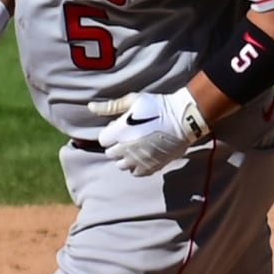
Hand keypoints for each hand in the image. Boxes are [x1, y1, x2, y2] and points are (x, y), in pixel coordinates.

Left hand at [88, 87, 209, 176]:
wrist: (183, 119)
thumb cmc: (158, 106)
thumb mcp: (133, 100)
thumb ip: (110, 106)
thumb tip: (90, 108)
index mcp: (120, 131)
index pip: (103, 140)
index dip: (111, 132)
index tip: (121, 126)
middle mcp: (126, 148)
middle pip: (111, 153)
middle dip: (117, 145)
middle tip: (130, 135)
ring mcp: (139, 159)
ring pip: (122, 165)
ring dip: (126, 157)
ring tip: (137, 146)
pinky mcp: (151, 167)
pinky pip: (136, 173)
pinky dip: (137, 166)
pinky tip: (144, 155)